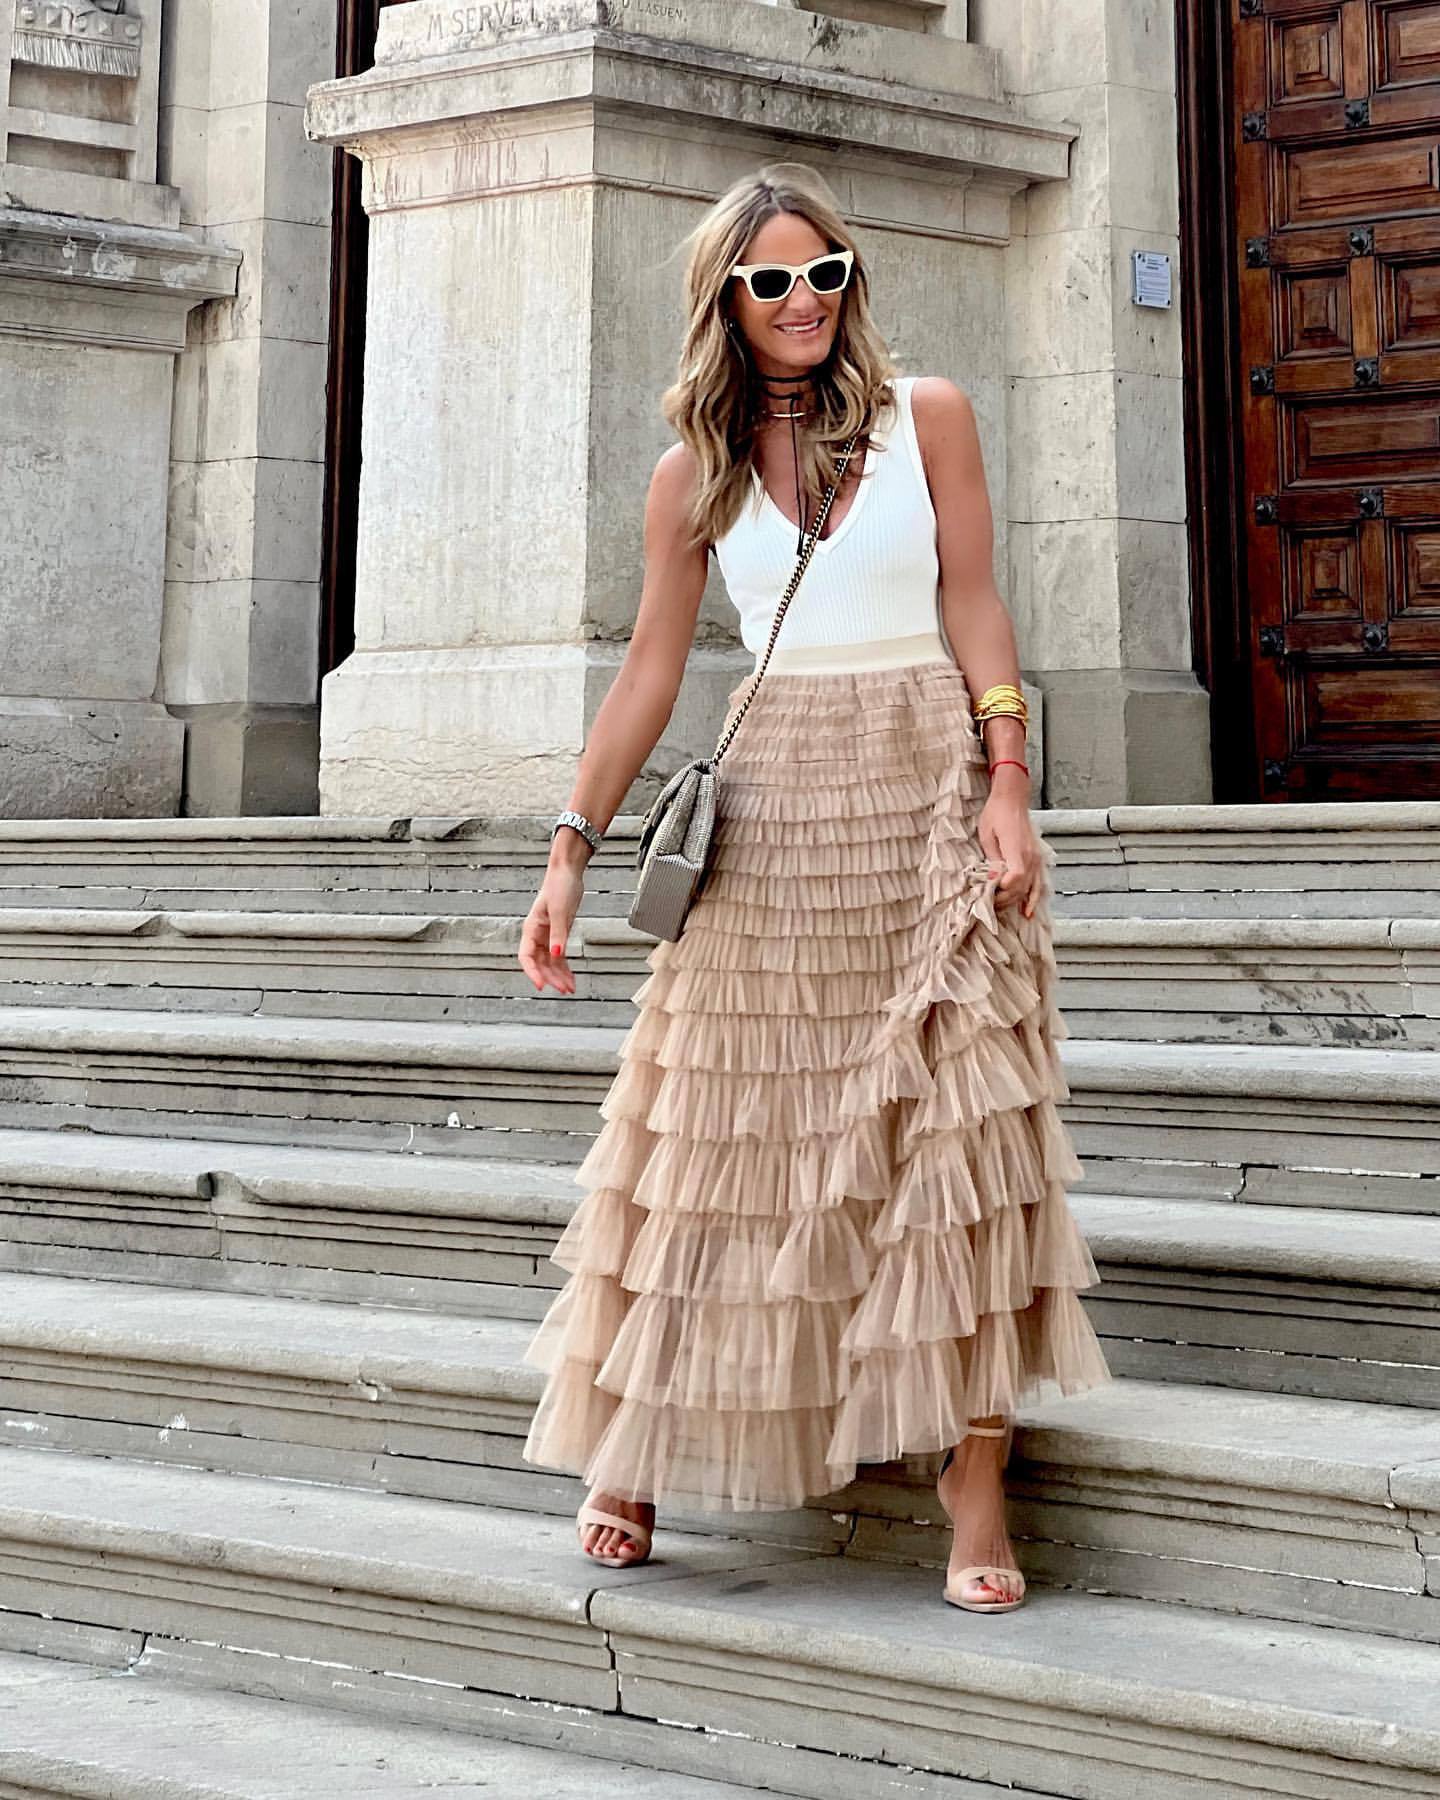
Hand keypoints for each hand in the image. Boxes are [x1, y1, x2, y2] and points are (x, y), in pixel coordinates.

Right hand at [519, 863, 585, 994]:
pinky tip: (571, 978)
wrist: (568, 873)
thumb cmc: (559, 886)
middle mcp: (537, 935)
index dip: (532, 972)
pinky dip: (565, 968)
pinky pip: (559, 956)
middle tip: (564, 989)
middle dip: (551, 977)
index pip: (527, 957)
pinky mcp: (558, 934)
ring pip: (550, 962)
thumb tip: (557, 954)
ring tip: (570, 989)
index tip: (542, 985)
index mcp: (531, 929)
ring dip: (559, 976)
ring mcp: (548, 936)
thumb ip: (558, 934)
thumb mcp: (559, 911)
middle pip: (540, 963)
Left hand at [977, 782, 1042, 919]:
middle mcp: (1030, 855)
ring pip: (1029, 888)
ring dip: (1016, 900)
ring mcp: (1036, 858)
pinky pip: (1038, 883)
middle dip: (1005, 898)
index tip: (992, 891)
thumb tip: (993, 879)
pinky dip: (1033, 898)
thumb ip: (992, 858)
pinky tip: (1027, 911)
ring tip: (1002, 908)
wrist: (1012, 799)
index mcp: (1017, 848)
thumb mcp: (987, 835)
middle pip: (1021, 886)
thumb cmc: (996, 814)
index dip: (1005, 888)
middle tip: (989, 902)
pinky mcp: (1036, 858)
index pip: (1016, 876)